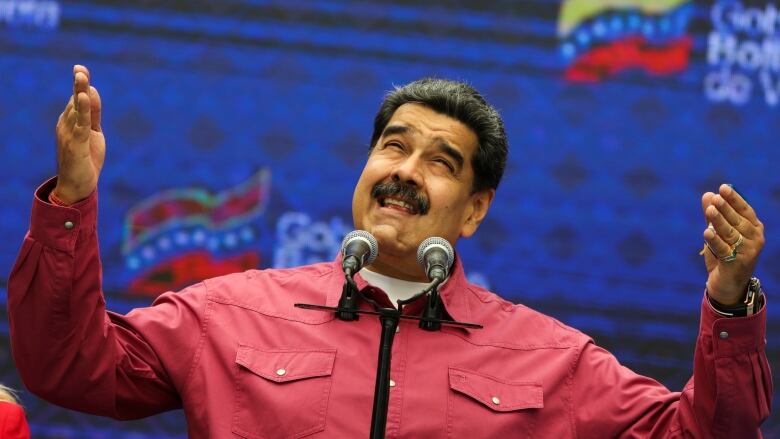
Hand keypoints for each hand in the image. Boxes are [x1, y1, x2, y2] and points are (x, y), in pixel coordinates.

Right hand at [52, 65, 104, 203]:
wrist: (77, 186)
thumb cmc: (85, 159)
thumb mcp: (93, 132)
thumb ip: (94, 114)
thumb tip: (93, 92)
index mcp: (70, 121)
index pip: (77, 99)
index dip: (79, 84)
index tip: (80, 68)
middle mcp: (66, 125)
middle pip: (75, 101)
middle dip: (79, 85)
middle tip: (80, 69)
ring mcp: (69, 134)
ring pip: (76, 110)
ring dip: (79, 93)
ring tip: (81, 76)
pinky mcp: (75, 144)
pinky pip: (80, 124)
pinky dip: (83, 110)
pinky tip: (85, 98)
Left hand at [701, 184, 764, 304]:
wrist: (727, 284)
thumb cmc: (724, 255)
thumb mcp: (718, 233)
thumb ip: (713, 215)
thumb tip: (707, 194)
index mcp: (754, 228)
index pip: (745, 210)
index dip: (734, 199)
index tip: (723, 188)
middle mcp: (755, 239)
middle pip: (738, 221)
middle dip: (725, 208)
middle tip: (715, 198)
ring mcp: (749, 251)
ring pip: (730, 233)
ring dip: (719, 221)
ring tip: (709, 210)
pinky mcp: (738, 263)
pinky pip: (724, 249)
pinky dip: (715, 240)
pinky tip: (706, 231)